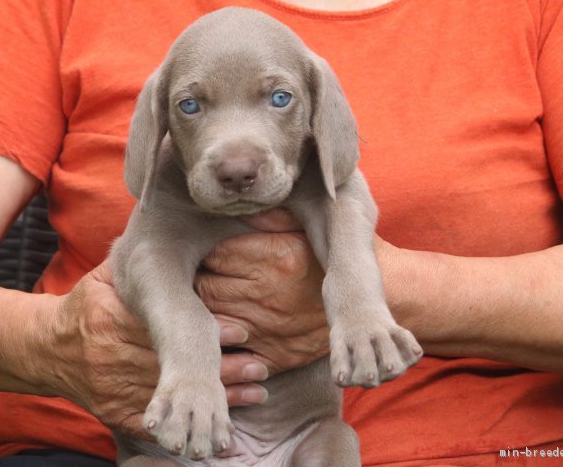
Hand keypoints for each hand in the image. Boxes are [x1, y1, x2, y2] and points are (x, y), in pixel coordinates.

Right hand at [45, 260, 267, 440]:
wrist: (44, 350)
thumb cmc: (84, 307)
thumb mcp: (102, 278)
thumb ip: (133, 262)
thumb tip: (162, 228)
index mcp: (109, 318)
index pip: (165, 325)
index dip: (204, 331)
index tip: (240, 331)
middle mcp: (110, 356)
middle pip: (175, 364)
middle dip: (220, 368)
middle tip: (260, 366)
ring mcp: (111, 388)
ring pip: (171, 395)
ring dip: (214, 398)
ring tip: (254, 391)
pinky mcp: (113, 412)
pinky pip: (154, 421)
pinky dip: (188, 422)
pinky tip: (219, 422)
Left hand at [196, 209, 329, 376]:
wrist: (365, 308)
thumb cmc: (333, 263)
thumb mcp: (310, 230)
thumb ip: (276, 217)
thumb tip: (241, 207)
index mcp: (275, 258)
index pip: (217, 253)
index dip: (206, 250)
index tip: (206, 249)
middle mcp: (267, 294)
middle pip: (206, 285)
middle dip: (198, 277)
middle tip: (197, 272)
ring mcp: (267, 328)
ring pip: (212, 317)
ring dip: (203, 307)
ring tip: (205, 296)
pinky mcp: (272, 355)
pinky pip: (231, 354)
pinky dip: (218, 342)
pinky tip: (218, 329)